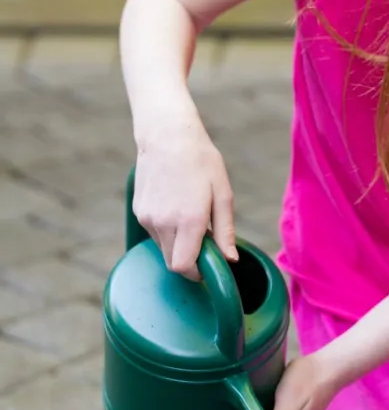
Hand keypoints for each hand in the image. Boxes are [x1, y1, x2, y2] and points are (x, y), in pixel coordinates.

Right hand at [133, 120, 236, 280]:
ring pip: (163, 249)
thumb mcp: (223, 194)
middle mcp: (164, 222)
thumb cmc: (201, 161)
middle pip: (172, 263)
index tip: (209, 266)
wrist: (167, 136)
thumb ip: (225, 231)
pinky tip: (176, 207)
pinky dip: (167, 231)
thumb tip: (230, 260)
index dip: (196, 273)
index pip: (184, 267)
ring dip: (178, 244)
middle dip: (189, 261)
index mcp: (189, 220)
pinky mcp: (138, 211)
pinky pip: (155, 233)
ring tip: (191, 218)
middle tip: (205, 241)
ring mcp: (148, 218)